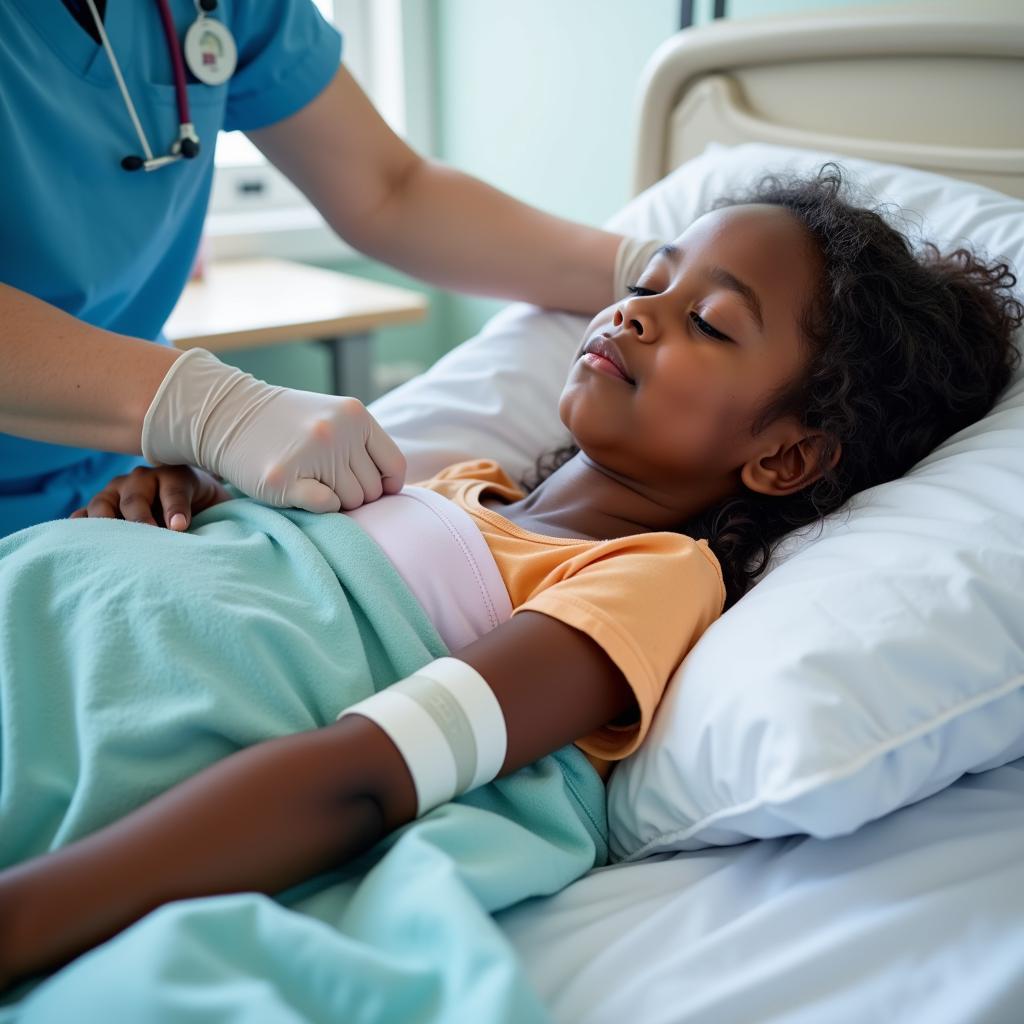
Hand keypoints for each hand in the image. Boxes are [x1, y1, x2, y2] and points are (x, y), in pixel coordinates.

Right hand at [71, 464, 230, 530]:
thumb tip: (195, 535)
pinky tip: (78, 537)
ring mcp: (118, 491)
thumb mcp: (216, 507)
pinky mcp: (103, 506)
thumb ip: (210, 516)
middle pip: (135, 496)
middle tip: (147, 537)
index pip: (173, 490)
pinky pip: (85, 514)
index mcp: (174, 476)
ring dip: (104, 522)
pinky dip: (80, 524)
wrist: (194, 502)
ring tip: (108, 542)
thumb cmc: (207, 508)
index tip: (180, 527)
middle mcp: (143, 479)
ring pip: (103, 503)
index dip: (175, 508)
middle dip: (139, 518)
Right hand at [141, 349, 406, 512]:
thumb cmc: (285, 423)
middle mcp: (337, 432)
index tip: (371, 490)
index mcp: (356, 416)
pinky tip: (300, 491)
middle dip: (354, 494)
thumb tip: (393, 489)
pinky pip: (326, 508)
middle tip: (326, 482)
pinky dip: (319, 507)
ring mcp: (311, 455)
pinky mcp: (285, 480)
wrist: (225, 414)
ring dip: (336, 501)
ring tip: (310, 481)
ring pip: (350, 502)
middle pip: (371, 490)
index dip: (386, 486)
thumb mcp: (332, 417)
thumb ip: (363, 443)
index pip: (394, 467)